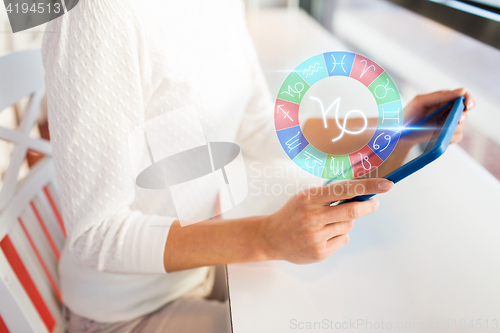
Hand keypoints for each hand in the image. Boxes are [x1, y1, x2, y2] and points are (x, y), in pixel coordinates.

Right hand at [259, 179, 393, 263]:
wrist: (271, 237)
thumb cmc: (293, 213)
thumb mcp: (306, 198)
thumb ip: (330, 195)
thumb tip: (361, 193)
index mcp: (309, 198)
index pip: (345, 189)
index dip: (368, 186)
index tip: (386, 185)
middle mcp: (312, 217)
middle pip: (352, 211)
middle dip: (368, 206)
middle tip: (374, 203)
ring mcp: (316, 236)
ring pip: (348, 226)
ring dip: (346, 222)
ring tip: (327, 223)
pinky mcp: (319, 252)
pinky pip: (343, 239)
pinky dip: (339, 235)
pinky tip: (323, 235)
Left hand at [403, 88, 475, 144]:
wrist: (398, 133)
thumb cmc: (408, 114)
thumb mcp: (421, 101)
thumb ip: (440, 95)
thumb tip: (462, 91)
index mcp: (445, 100)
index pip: (464, 97)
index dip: (470, 100)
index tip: (468, 105)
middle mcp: (449, 111)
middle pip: (465, 113)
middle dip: (462, 117)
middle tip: (456, 120)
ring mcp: (448, 124)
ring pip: (461, 126)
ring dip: (454, 128)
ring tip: (438, 129)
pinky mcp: (446, 136)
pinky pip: (456, 137)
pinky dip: (449, 138)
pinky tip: (437, 136)